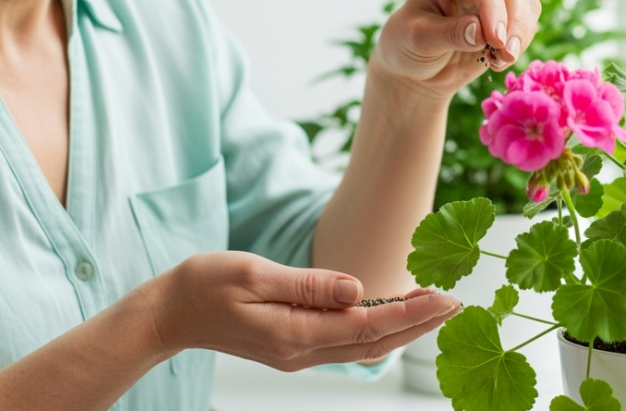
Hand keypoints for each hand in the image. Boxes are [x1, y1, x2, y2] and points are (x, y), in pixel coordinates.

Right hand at [151, 252, 460, 370]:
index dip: (411, 312)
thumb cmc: (203, 285)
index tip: (445, 297)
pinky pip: (346, 343)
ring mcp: (298, 353)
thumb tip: (357, 288)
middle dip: (419, 324)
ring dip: (402, 328)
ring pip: (363, 347)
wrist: (167, 313)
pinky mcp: (293, 346)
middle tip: (458, 301)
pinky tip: (392, 313)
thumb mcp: (253, 273)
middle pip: (374, 342)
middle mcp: (301, 351)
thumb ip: (308, 283)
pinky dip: (376, 329)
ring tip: (436, 307)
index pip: (367, 325)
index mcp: (293, 333)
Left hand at [372, 0, 541, 98]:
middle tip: (506, 56)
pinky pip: (529, 23)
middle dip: (514, 24)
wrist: (417, 67)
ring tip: (496, 61)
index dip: (493, 9)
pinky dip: (520, 44)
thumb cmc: (408, 45)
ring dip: (519, 37)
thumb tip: (480, 31)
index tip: (496, 40)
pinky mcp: (510, 13)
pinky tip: (498, 61)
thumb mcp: (418, 40)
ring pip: (527, 4)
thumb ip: (448, 34)